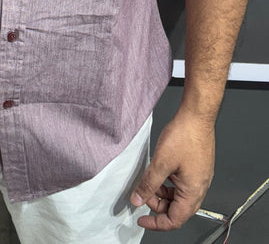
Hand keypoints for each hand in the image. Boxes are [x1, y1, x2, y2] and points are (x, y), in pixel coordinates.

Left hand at [130, 109, 214, 230]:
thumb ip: (148, 184)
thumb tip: (138, 200)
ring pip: (178, 196)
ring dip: (162, 193)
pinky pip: (181, 184)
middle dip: (158, 205)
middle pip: (177, 210)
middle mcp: (199, 188)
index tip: (142, 219)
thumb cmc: (185, 135)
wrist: (196, 116)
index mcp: (193, 192)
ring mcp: (199, 177)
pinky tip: (159, 173)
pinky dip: (168, 183)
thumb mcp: (161, 162)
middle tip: (142, 195)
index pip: (175, 220)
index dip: (157, 223)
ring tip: (148, 182)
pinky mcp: (197, 167)